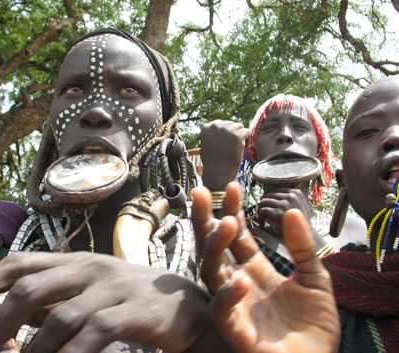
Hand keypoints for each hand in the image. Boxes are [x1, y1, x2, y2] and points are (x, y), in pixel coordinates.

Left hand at [0, 252, 220, 352]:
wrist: (184, 303)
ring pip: (60, 316)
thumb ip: (52, 297)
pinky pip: (95, 334)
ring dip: (31, 349)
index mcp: (75, 262)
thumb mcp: (88, 292)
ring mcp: (113, 288)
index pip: (22, 262)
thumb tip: (6, 309)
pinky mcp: (134, 311)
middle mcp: (90, 269)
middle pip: (33, 286)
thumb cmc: (128, 299)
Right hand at [191, 182, 339, 352]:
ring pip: (212, 271)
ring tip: (228, 223)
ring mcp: (234, 305)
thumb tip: (291, 211)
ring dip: (216, 247)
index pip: (238, 236)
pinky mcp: (235, 330)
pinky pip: (224, 310)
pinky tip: (242, 279)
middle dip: (206, 219)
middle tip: (201, 192)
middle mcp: (238, 283)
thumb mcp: (316, 280)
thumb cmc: (314, 327)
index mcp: (255, 270)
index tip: (233, 186)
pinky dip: (230, 295)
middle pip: (215, 247)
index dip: (234, 211)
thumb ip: (302, 248)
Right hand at [200, 120, 248, 190]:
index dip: (224, 137)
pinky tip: (239, 152)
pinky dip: (246, 143)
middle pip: (232, 125)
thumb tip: (215, 126)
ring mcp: (227, 129)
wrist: (218, 173)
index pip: (222, 124)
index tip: (221, 147)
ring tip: (234, 151)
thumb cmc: (212, 163)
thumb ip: (212, 135)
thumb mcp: (207, 145)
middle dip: (233, 136)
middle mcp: (216, 125)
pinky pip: (247, 133)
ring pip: (240, 128)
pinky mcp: (238, 135)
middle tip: (228, 150)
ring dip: (240, 139)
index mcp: (207, 127)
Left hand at [258, 187, 311, 235]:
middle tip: (264, 212)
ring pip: (264, 202)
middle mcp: (290, 196)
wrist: (307, 235)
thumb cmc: (302, 222)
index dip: (270, 197)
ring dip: (261, 210)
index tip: (268, 205)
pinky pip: (263, 211)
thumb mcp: (301, 204)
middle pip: (269, 195)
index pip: (276, 190)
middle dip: (265, 204)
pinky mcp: (279, 213)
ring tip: (263, 218)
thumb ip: (292, 197)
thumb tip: (278, 192)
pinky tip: (262, 223)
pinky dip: (260, 217)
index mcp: (296, 192)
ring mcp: (285, 204)